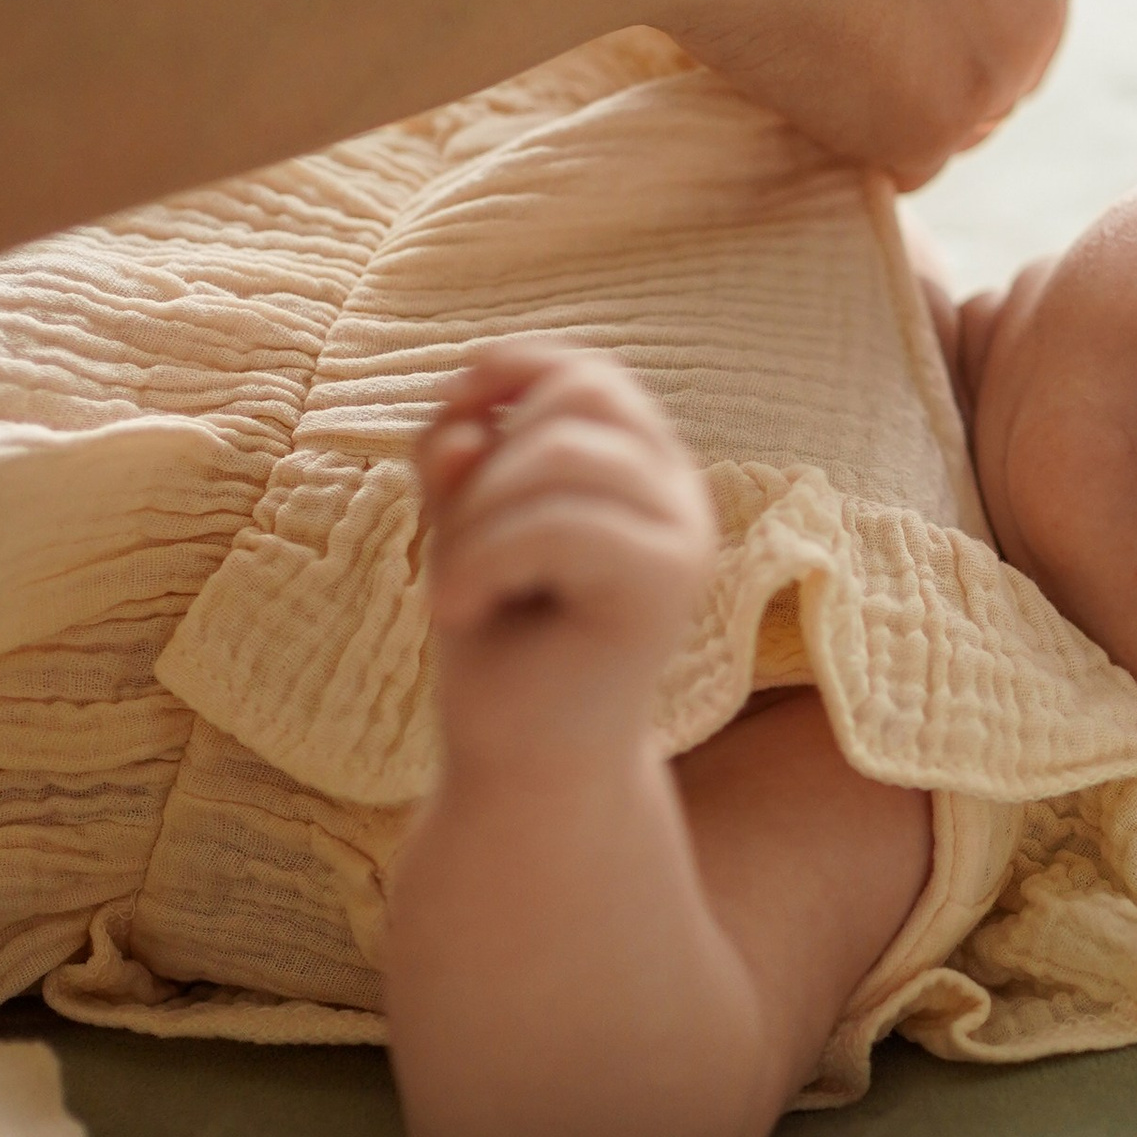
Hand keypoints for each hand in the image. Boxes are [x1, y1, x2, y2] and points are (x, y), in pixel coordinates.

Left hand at [419, 343, 716, 758]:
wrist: (523, 767)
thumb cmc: (499, 644)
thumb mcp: (460, 523)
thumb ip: (463, 456)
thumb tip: (470, 425)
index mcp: (642, 468)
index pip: (588, 372)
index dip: (514, 369)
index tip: (453, 418)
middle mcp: (678, 491)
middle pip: (581, 394)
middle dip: (489, 462)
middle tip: (453, 549)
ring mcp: (683, 534)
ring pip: (565, 454)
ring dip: (478, 517)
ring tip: (456, 588)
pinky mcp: (669, 583)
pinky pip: (562, 522)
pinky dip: (485, 557)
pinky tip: (458, 610)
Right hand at [641, 0, 1091, 183]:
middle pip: (1007, 27)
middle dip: (928, 34)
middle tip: (813, 3)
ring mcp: (1016, 39)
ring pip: (959, 102)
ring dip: (884, 89)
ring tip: (784, 23)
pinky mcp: (947, 121)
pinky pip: (897, 159)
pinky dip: (839, 134)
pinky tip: (778, 64)